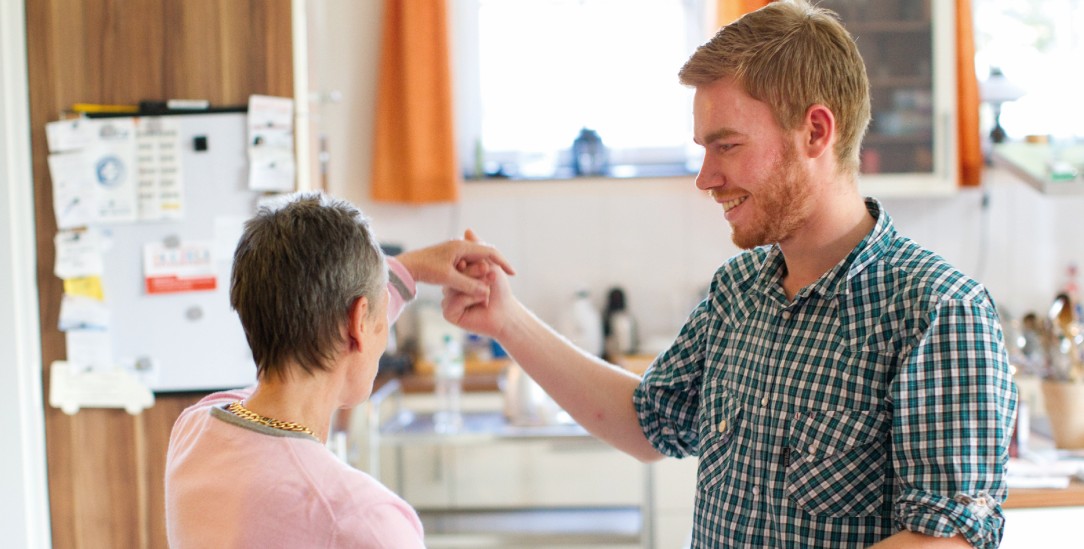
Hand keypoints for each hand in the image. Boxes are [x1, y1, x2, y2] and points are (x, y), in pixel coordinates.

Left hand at [394, 231, 514, 297]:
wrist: (408, 265)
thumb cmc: (427, 270)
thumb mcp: (449, 279)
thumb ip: (468, 284)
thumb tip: (484, 292)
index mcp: (462, 246)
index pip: (490, 251)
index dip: (503, 262)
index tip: (513, 273)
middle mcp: (460, 245)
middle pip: (486, 253)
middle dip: (497, 264)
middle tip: (510, 274)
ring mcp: (456, 250)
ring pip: (478, 258)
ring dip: (487, 268)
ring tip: (499, 278)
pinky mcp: (451, 256)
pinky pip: (470, 262)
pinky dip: (478, 270)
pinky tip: (482, 279)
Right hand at [442, 230, 518, 338]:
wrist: (505, 313)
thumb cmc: (499, 290)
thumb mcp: (489, 265)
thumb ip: (478, 247)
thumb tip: (467, 230)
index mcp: (458, 276)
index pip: (456, 265)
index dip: (469, 264)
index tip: (484, 267)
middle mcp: (451, 287)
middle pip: (452, 276)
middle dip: (474, 275)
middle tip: (490, 277)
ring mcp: (448, 300)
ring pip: (451, 289)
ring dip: (474, 289)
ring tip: (488, 293)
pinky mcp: (449, 313)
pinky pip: (452, 302)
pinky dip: (468, 300)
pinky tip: (480, 304)